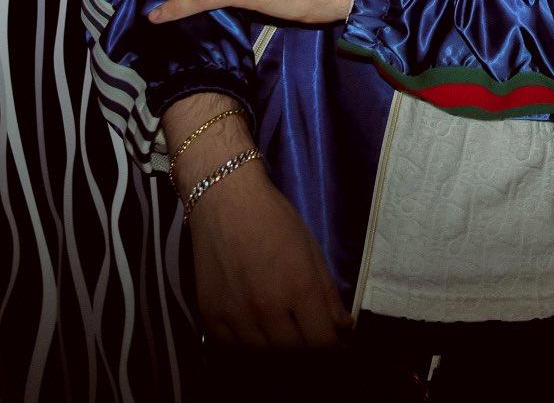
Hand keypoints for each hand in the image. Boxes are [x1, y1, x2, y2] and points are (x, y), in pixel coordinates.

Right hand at [186, 160, 351, 347]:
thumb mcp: (311, 251)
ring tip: (283, 330)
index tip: (335, 344)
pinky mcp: (209, 314)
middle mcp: (267, 306)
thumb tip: (343, 327)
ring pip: (262, 354)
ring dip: (277, 347)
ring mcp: (235, 313)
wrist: (225, 200)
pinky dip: (246, 344)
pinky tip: (254, 329)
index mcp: (299, 287)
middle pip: (292, 352)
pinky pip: (231, 347)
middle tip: (309, 335)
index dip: (333, 348)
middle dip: (307, 347)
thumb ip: (328, 294)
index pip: (321, 342)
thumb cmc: (274, 219)